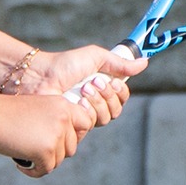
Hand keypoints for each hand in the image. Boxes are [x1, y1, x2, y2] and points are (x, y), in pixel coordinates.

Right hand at [0, 92, 93, 176]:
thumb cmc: (6, 113)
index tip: (57, 141)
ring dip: (44, 162)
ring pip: (59, 160)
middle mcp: (64, 118)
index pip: (86, 123)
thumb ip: (54, 122)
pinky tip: (20, 164)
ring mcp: (57, 134)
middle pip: (71, 147)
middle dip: (54, 153)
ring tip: (26, 155)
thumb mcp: (38, 110)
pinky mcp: (46, 150)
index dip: (74, 136)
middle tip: (35, 151)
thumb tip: (66, 147)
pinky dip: (34, 171)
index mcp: (63, 105)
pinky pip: (46, 169)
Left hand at [21, 45, 146, 127]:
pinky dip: (87, 113)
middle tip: (93, 83)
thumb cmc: (64, 64)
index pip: (121, 98)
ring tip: (83, 89)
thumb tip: (145, 62)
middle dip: (108, 96)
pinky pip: (90, 126)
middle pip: (116, 111)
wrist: (40, 76)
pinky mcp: (72, 126)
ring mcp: (82, 116)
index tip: (113, 82)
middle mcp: (93, 104)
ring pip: (105, 119)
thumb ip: (119, 62)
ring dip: (97, 102)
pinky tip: (77, 103)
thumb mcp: (95, 58)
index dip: (121, 92)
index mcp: (101, 88)